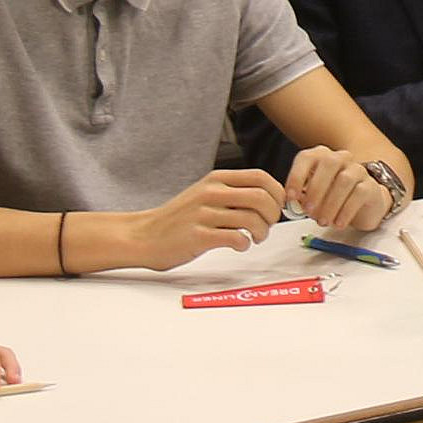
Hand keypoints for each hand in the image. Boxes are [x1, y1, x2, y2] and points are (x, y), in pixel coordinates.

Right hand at [131, 168, 287, 269]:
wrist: (145, 235)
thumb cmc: (179, 218)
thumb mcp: (205, 193)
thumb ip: (233, 192)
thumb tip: (268, 198)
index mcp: (216, 179)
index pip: (261, 177)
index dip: (277, 193)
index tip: (277, 207)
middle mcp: (211, 192)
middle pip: (261, 197)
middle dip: (273, 215)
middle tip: (267, 226)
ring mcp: (204, 214)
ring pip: (251, 219)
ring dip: (261, 233)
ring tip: (254, 238)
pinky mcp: (198, 236)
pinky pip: (235, 238)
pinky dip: (244, 244)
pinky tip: (238, 245)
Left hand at [285, 145, 396, 236]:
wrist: (363, 206)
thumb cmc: (332, 198)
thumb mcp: (313, 197)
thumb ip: (301, 198)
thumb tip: (292, 204)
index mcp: (321, 157)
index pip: (307, 158)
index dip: (296, 176)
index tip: (290, 197)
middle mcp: (340, 159)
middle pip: (329, 163)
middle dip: (316, 188)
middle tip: (308, 211)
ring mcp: (357, 170)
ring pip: (345, 180)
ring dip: (331, 203)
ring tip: (323, 221)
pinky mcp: (370, 186)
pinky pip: (359, 193)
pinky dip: (346, 210)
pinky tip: (338, 223)